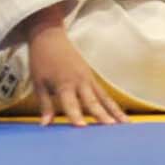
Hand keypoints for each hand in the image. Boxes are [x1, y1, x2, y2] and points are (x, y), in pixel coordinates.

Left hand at [23, 7, 126, 126]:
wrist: (49, 37)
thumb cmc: (41, 61)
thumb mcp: (39, 82)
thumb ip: (45, 104)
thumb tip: (45, 125)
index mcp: (63, 83)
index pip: (70, 103)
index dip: (75, 115)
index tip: (82, 127)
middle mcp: (79, 82)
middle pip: (91, 101)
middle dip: (101, 114)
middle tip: (111, 127)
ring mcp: (88, 79)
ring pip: (103, 98)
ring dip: (115, 112)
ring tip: (126, 125)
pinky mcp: (92, 78)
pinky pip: (104, 94)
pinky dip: (113, 106)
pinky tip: (122, 117)